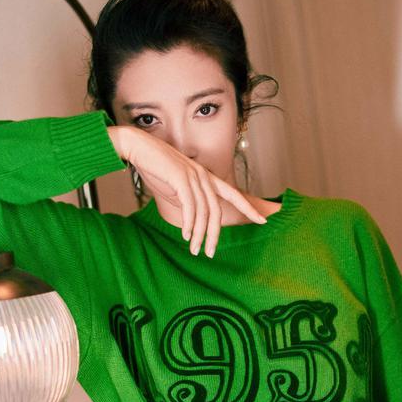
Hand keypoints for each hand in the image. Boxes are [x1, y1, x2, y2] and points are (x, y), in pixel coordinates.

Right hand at [107, 124, 266, 256]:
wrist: (139, 147)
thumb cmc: (155, 167)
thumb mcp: (177, 185)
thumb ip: (188, 199)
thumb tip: (193, 221)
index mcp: (206, 177)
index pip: (233, 194)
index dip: (249, 208)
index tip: (263, 220)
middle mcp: (204, 176)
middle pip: (216, 211)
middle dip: (214, 235)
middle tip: (210, 253)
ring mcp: (193, 176)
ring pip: (202, 212)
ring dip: (198, 234)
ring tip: (194, 250)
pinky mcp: (181, 178)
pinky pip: (190, 207)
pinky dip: (189, 224)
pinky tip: (186, 235)